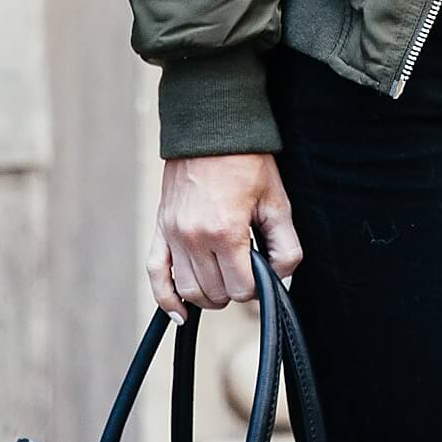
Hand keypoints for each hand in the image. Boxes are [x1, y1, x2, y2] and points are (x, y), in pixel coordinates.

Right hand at [148, 152, 302, 321]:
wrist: (211, 128)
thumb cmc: (246, 161)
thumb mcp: (277, 200)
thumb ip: (285, 244)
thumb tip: (281, 276)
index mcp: (225, 231)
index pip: (241, 288)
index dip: (257, 286)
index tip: (262, 270)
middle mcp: (194, 237)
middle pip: (215, 293)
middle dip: (235, 289)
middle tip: (246, 269)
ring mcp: (173, 234)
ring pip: (189, 290)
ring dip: (209, 294)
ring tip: (224, 277)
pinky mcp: (161, 228)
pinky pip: (156, 274)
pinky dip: (166, 299)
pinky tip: (180, 313)